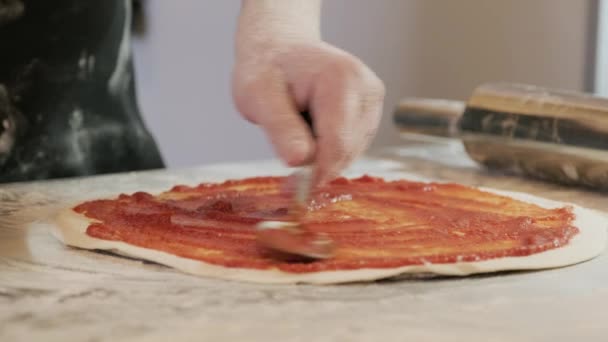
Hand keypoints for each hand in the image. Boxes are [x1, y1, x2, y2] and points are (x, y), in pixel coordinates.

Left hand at [232, 1, 384, 185]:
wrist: (280, 48)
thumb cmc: (266, 70)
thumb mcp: (257, 96)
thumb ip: (281, 129)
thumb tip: (300, 161)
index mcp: (342, 80)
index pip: (337, 143)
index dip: (317, 172)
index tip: (295, 192)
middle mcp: (367, 88)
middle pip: (346, 150)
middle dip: (317, 165)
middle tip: (286, 167)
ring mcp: (373, 99)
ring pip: (351, 152)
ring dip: (323, 155)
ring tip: (297, 130)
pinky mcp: (372, 111)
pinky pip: (352, 147)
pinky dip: (330, 149)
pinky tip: (311, 130)